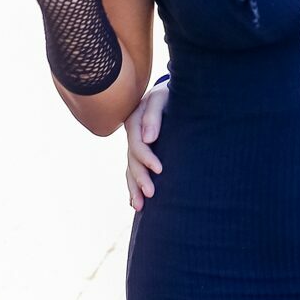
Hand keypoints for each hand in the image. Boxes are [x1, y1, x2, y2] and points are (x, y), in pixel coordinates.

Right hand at [125, 80, 167, 210]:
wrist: (168, 92)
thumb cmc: (168, 94)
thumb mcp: (161, 97)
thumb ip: (153, 115)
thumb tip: (149, 138)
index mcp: (134, 121)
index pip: (137, 145)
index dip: (146, 158)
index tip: (160, 169)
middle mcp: (132, 135)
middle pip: (132, 161)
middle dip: (140, 179)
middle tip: (151, 194)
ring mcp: (134, 144)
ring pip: (130, 169)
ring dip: (134, 188)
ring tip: (139, 206)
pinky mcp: (140, 152)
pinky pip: (133, 171)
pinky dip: (133, 186)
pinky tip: (134, 201)